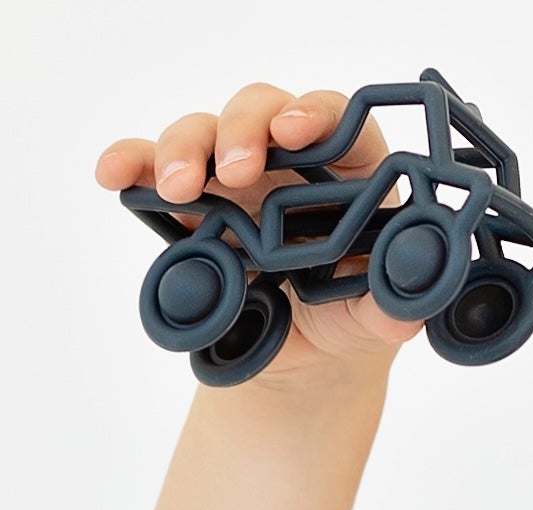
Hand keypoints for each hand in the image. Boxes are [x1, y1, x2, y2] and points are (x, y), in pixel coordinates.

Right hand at [95, 82, 427, 388]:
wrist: (305, 365)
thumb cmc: (350, 324)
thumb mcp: (377, 324)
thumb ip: (393, 310)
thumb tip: (406, 306)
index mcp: (353, 178)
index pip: (342, 125)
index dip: (320, 116)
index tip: (298, 132)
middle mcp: (294, 165)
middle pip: (264, 110)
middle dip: (244, 128)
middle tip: (236, 169)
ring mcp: (238, 178)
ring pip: (206, 132)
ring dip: (186, 148)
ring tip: (179, 188)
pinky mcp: (193, 202)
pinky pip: (153, 167)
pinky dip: (132, 163)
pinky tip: (114, 175)